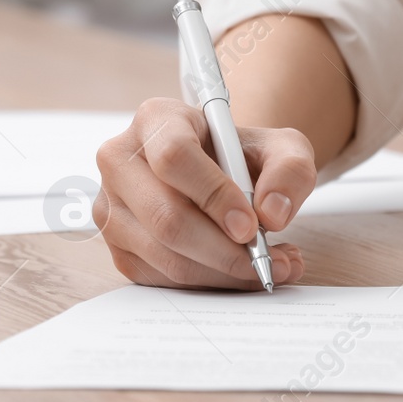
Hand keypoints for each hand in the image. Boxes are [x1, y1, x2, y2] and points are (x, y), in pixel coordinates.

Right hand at [95, 98, 313, 289]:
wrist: (219, 173)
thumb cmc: (243, 156)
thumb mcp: (282, 147)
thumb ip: (290, 170)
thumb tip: (272, 213)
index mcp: (155, 119)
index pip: (174, 157)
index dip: (214, 195)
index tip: (252, 225)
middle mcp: (121, 161)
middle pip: (166, 217)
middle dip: (225, 249)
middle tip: (270, 260)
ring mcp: (112, 207)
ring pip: (166, 255)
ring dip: (225, 272)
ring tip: (271, 265)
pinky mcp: (119, 248)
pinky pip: (163, 278)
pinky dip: (210, 282)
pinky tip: (242, 270)